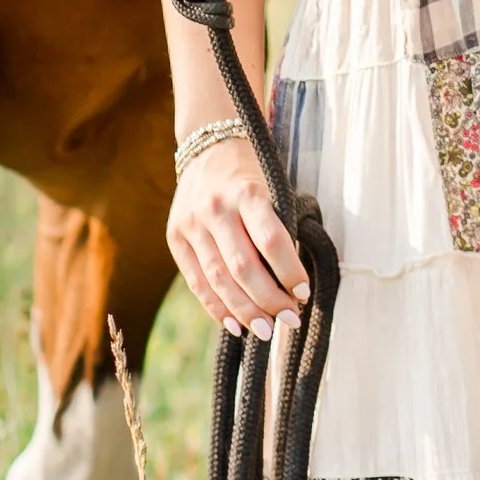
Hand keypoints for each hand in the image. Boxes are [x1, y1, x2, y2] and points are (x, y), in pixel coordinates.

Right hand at [168, 135, 309, 332]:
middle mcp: (216, 208)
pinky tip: (235, 324)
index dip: (289, 271)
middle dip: (269, 299)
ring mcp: (191, 224)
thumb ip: (277, 229)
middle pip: (242, 266)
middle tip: (290, 319)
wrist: (207, 149)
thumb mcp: (271, 188)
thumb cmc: (251, 175)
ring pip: (218, 279)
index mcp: (246, 192)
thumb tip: (291, 285)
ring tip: (266, 330)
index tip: (303, 293)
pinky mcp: (176, 237)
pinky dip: (216, 307)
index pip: (270, 239)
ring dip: (245, 311)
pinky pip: (197, 281)